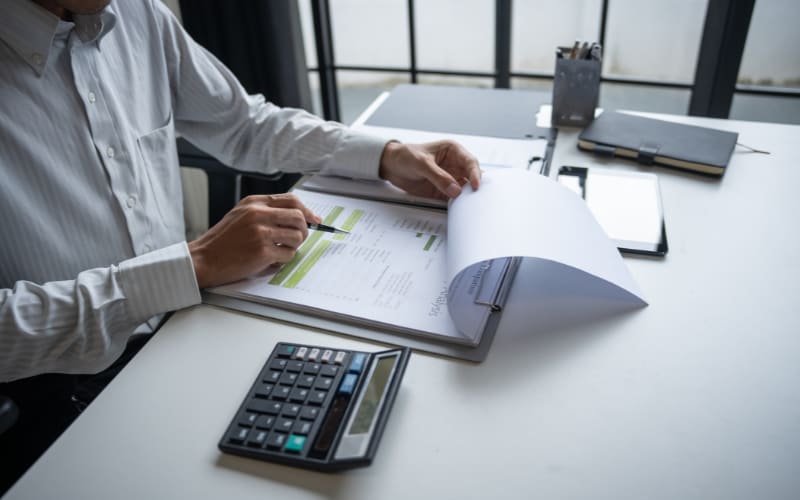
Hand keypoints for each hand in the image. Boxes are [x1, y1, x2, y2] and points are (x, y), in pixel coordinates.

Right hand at [188, 194, 320, 288]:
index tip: (315, 220)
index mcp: (254, 203)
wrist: (204, 259)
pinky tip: (270, 260)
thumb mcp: (241, 215)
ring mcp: (261, 232)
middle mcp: (258, 214)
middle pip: (299, 218)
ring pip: (297, 237)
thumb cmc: (223, 241)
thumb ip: (266, 212)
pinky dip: (283, 259)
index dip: (307, 211)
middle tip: (296, 240)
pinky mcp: (262, 251)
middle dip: (303, 230)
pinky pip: (288, 255)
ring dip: (293, 246)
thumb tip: (298, 216)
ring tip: (279, 250)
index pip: (292, 200)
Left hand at [378, 141, 480, 199]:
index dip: (475, 174)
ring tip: (469, 205)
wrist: (390, 166)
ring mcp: (449, 178)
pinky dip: (457, 204)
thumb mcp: (422, 163)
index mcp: (453, 151)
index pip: (470, 162)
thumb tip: (455, 190)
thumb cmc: (405, 156)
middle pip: (471, 177)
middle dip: (475, 187)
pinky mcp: (443, 190)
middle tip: (478, 198)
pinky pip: (454, 198)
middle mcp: (454, 164)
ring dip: (467, 197)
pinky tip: (459, 208)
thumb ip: (439, 177)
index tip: (476, 185)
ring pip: (465, 189)